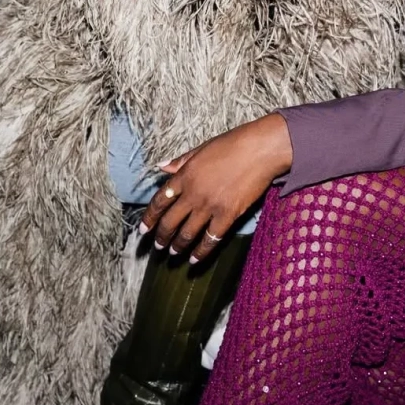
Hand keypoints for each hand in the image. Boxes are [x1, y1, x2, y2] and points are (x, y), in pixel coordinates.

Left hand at [139, 113, 292, 263]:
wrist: (260, 149)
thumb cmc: (233, 144)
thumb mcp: (202, 148)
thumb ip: (181, 161)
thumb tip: (161, 166)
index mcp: (184, 175)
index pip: (159, 201)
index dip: (149, 218)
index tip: (143, 230)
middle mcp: (193, 193)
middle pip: (170, 221)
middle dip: (161, 236)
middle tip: (157, 246)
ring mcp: (209, 206)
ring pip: (187, 233)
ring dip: (178, 246)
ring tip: (173, 253)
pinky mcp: (227, 215)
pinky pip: (211, 239)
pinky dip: (201, 252)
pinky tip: (195, 260)